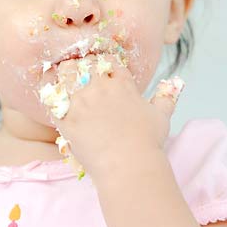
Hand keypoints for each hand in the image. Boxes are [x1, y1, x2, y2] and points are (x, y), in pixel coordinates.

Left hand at [46, 53, 182, 177]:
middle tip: (79, 78)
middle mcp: (99, 87)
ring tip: (65, 85)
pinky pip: (51, 98)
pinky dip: (51, 97)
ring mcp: (80, 101)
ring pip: (65, 74)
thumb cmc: (147, 142)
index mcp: (121, 83)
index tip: (100, 72)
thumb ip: (167, 97)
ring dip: (64, 76)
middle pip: (83, 63)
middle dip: (81, 67)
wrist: (128, 165)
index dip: (103, 64)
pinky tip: (53, 101)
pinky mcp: (65, 118)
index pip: (108, 60)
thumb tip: (175, 83)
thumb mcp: (162, 116)